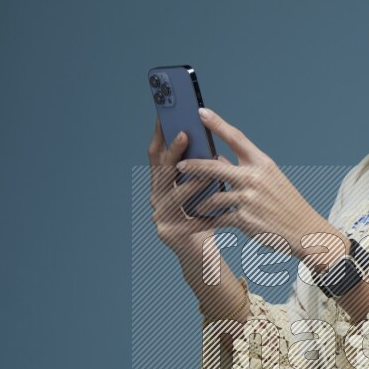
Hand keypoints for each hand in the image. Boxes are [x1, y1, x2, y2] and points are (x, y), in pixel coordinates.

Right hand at [147, 116, 228, 254]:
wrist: (201, 253)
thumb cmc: (204, 215)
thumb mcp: (201, 188)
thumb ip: (199, 168)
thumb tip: (209, 136)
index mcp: (161, 184)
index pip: (157, 155)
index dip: (159, 135)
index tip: (165, 114)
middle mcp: (155, 198)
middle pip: (161, 171)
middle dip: (173, 152)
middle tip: (185, 134)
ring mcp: (159, 217)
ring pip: (173, 195)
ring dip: (189, 181)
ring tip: (205, 171)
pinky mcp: (169, 234)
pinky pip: (186, 220)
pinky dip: (200, 212)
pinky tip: (213, 206)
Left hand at [176, 107, 337, 259]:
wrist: (304, 230)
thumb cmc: (286, 203)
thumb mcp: (272, 180)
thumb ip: (246, 170)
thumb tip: (217, 159)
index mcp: (263, 164)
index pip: (236, 138)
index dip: (217, 124)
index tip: (201, 112)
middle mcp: (255, 178)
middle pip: (215, 166)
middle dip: (194, 165)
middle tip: (179, 164)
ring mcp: (249, 199)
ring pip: (213, 196)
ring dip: (200, 200)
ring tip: (192, 203)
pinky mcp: (245, 219)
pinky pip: (218, 218)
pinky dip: (208, 220)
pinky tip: (201, 221)